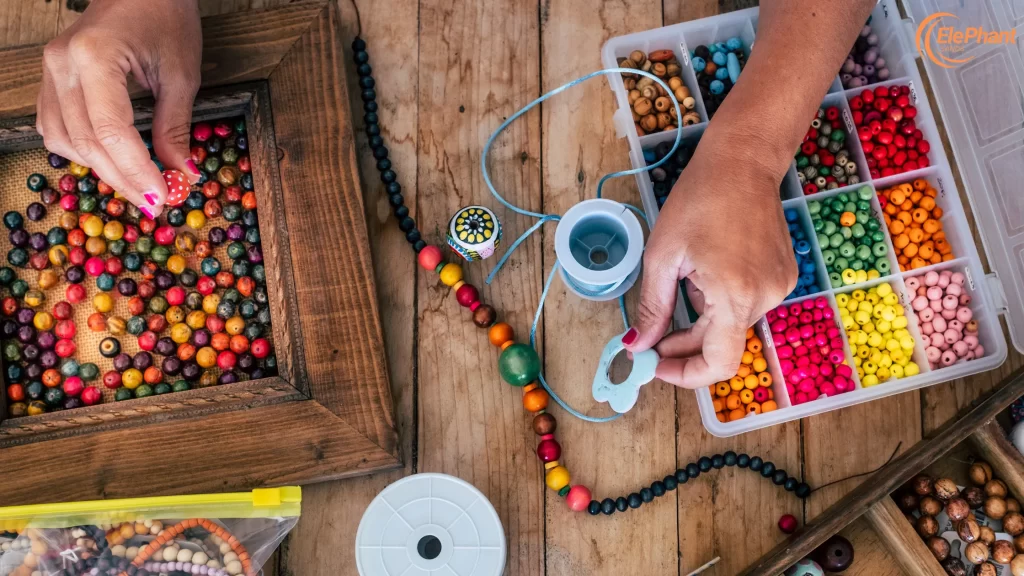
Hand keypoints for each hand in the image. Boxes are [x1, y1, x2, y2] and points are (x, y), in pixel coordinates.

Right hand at [36, 0, 201, 217]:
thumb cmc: (164, 15)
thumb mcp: (181, 73)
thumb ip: (176, 126)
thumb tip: (182, 173)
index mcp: (94, 57)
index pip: (112, 131)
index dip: (136, 171)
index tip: (162, 198)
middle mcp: (62, 64)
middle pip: (88, 142)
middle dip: (124, 179)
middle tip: (155, 204)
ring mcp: (50, 70)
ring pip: (66, 140)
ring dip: (102, 169)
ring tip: (139, 185)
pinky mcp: (50, 77)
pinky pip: (56, 126)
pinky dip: (83, 150)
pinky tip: (111, 161)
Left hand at [623, 128, 796, 388]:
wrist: (743, 161)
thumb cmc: (699, 199)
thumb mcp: (662, 256)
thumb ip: (652, 308)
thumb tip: (639, 347)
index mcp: (735, 295)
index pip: (718, 364)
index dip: (685, 374)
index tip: (655, 365)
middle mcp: (765, 297)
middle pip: (721, 345)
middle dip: (683, 345)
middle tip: (650, 337)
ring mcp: (779, 288)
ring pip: (731, 326)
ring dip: (701, 318)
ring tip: (685, 279)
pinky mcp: (783, 277)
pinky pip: (745, 305)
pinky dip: (720, 302)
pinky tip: (707, 269)